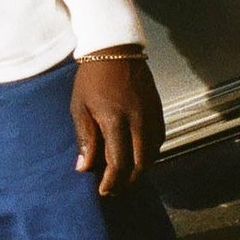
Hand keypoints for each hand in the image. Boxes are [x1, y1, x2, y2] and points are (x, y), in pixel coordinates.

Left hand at [70, 49, 165, 195]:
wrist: (115, 49)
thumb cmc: (91, 78)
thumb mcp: (79, 107)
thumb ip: (85, 138)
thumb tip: (85, 168)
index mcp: (115, 120)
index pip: (119, 162)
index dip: (112, 181)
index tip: (103, 191)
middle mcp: (138, 120)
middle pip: (140, 164)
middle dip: (127, 181)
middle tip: (114, 189)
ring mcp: (151, 115)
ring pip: (153, 154)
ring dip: (140, 169)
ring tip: (124, 176)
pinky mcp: (159, 109)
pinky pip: (159, 139)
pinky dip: (150, 153)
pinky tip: (138, 156)